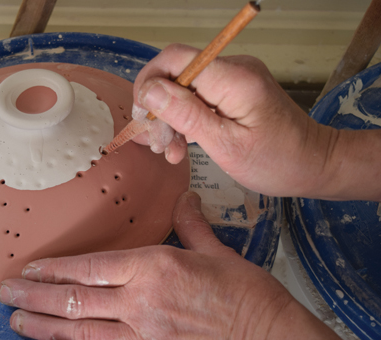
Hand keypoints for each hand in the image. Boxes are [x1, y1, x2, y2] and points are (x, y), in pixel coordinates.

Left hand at [0, 191, 293, 339]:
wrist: (268, 336)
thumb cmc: (245, 291)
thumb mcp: (215, 248)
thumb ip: (188, 223)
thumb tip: (182, 198)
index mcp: (152, 267)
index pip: (88, 266)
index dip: (52, 268)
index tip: (29, 268)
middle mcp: (140, 302)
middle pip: (74, 299)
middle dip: (34, 296)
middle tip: (6, 293)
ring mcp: (143, 338)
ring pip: (80, 333)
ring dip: (43, 326)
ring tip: (16, 320)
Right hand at [131, 44, 340, 197]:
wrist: (313, 164)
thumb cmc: (276, 161)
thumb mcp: (226, 146)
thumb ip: (187, 116)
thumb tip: (149, 92)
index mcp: (234, 78)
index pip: (175, 58)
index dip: (149, 81)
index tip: (143, 117)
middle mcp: (233, 69)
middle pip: (175, 74)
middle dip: (158, 109)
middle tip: (158, 145)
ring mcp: (233, 80)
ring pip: (182, 89)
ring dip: (169, 120)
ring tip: (170, 152)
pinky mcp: (233, 92)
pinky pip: (196, 99)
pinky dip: (184, 121)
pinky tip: (180, 146)